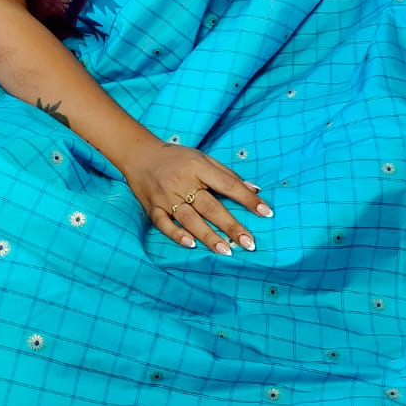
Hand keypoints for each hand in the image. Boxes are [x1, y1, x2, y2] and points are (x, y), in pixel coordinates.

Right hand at [120, 141, 273, 254]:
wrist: (140, 155)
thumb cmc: (177, 158)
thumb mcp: (203, 158)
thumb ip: (228, 175)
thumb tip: (255, 190)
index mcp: (198, 168)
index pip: (228, 184)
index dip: (247, 199)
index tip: (266, 212)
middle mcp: (183, 183)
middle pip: (210, 207)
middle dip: (231, 226)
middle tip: (249, 243)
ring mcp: (167, 197)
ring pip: (190, 219)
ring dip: (209, 236)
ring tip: (226, 251)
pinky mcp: (152, 207)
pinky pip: (164, 224)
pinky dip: (177, 235)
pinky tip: (191, 245)